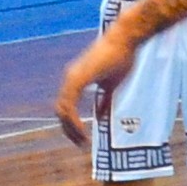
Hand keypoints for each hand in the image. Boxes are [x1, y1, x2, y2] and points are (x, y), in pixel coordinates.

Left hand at [56, 30, 134, 147]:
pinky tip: (82, 130)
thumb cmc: (121, 58)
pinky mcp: (78, 78)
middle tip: (81, 145)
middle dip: (69, 130)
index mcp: (77, 80)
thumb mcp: (111, 85)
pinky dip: (74, 120)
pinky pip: (70, 104)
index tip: (82, 138)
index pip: (67, 107)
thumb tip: (99, 116)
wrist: (125, 40)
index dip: (72, 124)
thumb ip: (103, 100)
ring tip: (82, 141)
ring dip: (70, 128)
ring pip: (63, 110)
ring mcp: (72, 78)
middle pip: (61, 111)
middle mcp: (71, 78)